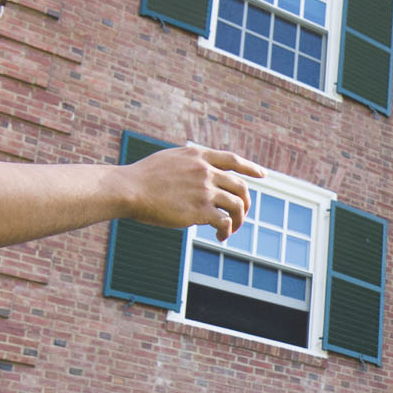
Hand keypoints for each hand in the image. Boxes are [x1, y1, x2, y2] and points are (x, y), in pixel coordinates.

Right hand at [125, 145, 261, 238]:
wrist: (129, 189)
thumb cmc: (143, 177)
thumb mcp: (170, 159)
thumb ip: (190, 163)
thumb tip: (201, 171)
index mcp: (198, 156)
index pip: (233, 159)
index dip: (250, 168)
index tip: (263, 175)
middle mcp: (205, 170)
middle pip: (240, 186)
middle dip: (246, 202)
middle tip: (241, 215)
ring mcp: (204, 190)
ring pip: (237, 205)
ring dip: (238, 220)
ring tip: (230, 229)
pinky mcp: (200, 210)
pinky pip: (225, 222)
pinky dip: (227, 231)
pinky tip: (220, 237)